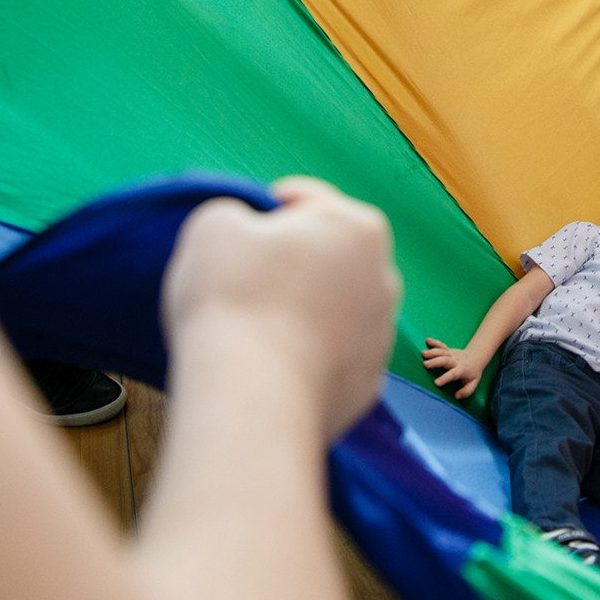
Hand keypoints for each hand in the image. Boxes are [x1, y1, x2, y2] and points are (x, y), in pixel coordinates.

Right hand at [163, 176, 400, 439]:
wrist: (252, 398)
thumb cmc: (234, 299)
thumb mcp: (215, 225)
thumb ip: (234, 212)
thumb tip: (241, 231)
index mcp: (359, 228)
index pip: (309, 201)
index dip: (267, 210)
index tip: (240, 233)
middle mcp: (383, 278)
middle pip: (328, 256)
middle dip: (290, 263)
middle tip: (242, 281)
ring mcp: (380, 336)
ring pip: (333, 309)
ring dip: (300, 312)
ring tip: (252, 329)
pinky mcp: (365, 385)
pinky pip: (329, 359)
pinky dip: (304, 358)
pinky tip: (269, 366)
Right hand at [419, 338, 486, 399]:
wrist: (477, 357)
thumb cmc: (473, 373)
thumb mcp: (473, 383)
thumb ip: (466, 391)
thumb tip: (457, 396)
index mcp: (461, 370)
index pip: (453, 374)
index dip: (445, 378)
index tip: (436, 383)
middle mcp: (456, 361)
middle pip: (445, 360)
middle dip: (435, 362)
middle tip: (425, 364)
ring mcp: (452, 354)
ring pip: (442, 352)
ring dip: (433, 352)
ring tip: (423, 354)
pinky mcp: (448, 350)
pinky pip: (442, 345)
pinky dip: (434, 342)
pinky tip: (427, 340)